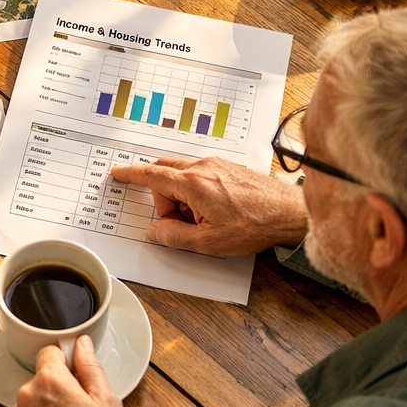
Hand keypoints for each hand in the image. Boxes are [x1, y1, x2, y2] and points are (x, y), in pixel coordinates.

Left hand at [2, 337, 125, 406]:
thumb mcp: (105, 401)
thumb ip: (91, 366)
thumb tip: (82, 344)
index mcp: (50, 378)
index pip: (49, 352)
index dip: (63, 363)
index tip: (72, 375)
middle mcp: (27, 393)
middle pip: (40, 380)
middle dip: (54, 390)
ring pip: (30, 403)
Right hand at [110, 156, 307, 255]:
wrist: (289, 213)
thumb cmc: (254, 225)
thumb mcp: (208, 242)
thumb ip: (173, 236)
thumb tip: (154, 230)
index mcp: (192, 184)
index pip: (150, 175)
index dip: (131, 175)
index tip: (117, 174)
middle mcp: (201, 167)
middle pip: (164, 174)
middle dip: (163, 198)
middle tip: (179, 222)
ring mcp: (215, 164)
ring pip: (182, 175)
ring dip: (182, 198)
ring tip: (205, 220)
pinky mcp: (226, 166)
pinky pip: (198, 174)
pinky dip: (196, 192)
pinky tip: (217, 211)